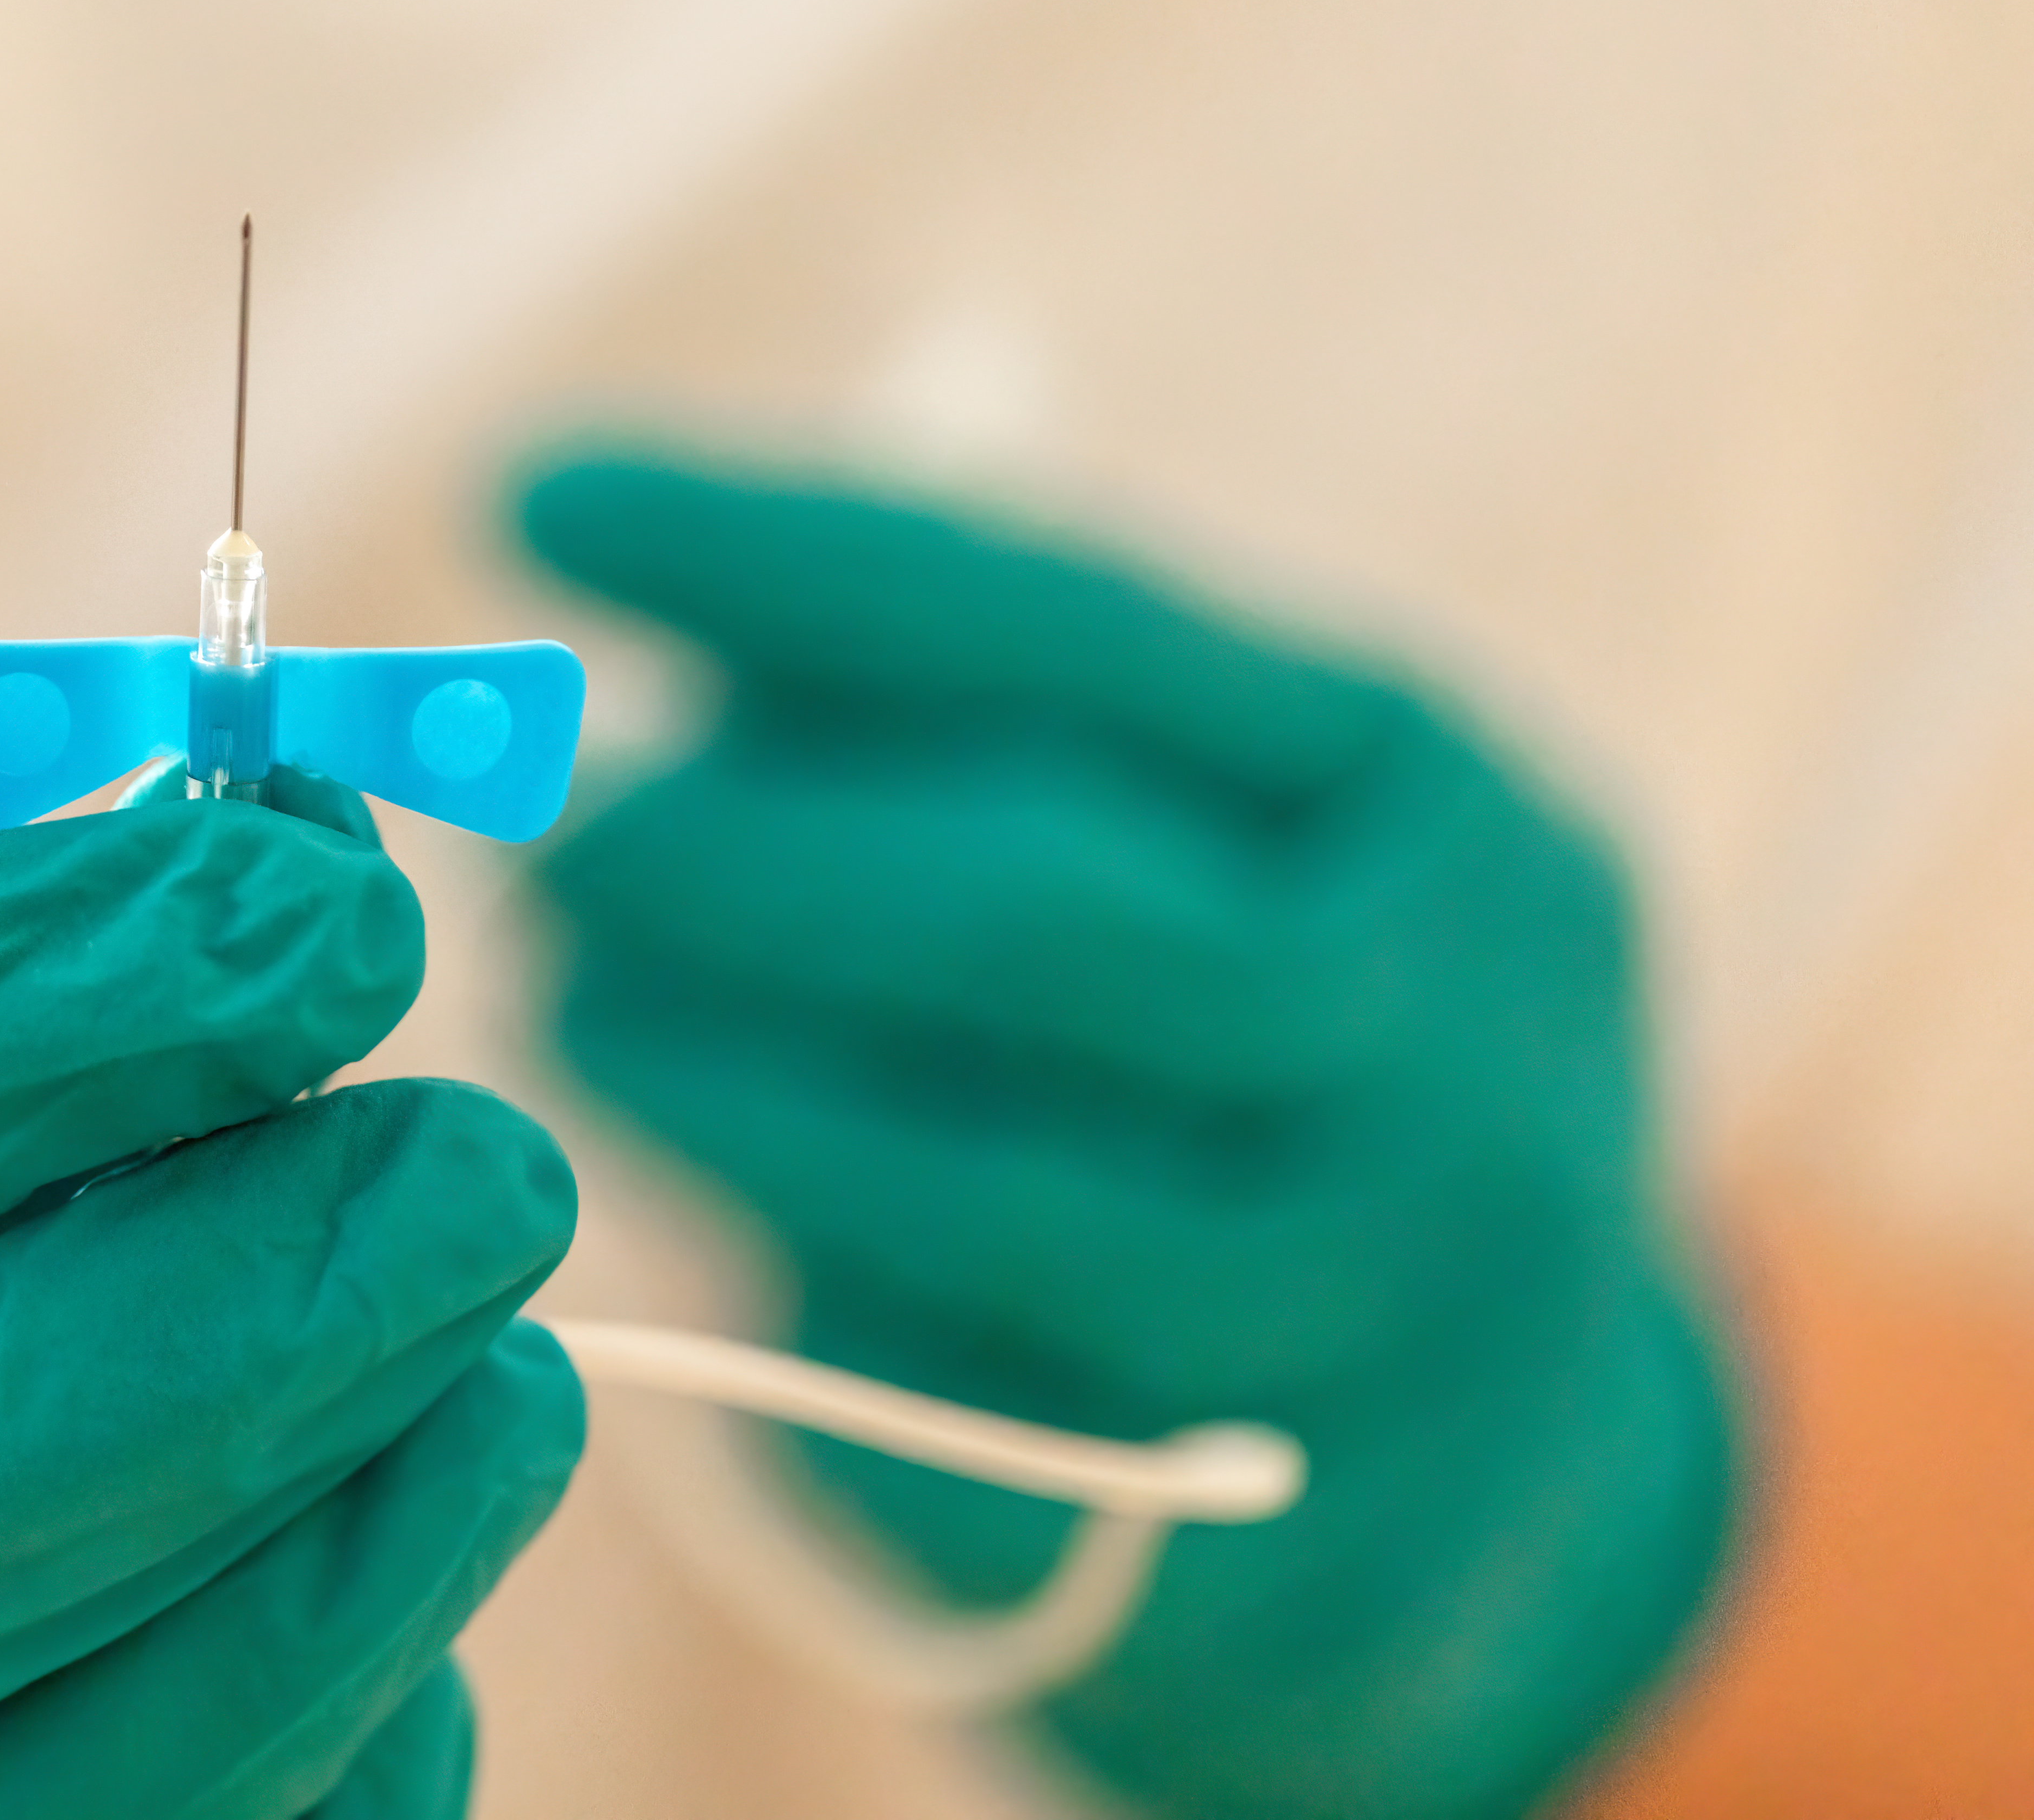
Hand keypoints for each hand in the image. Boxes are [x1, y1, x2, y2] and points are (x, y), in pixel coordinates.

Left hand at [520, 450, 1732, 1819]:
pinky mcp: (1277, 1543)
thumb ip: (925, 695)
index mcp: (1438, 790)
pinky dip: (795, 1290)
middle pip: (1041, 917)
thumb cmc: (1248, 1020)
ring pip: (996, 1192)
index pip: (1082, 621)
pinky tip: (677, 1202)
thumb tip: (582, 560)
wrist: (1499, 1439)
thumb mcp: (1187, 816)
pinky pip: (973, 1410)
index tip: (536, 490)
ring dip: (716, 1081)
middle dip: (736, 857)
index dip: (786, 551)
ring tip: (556, 996)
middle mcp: (1468, 1043)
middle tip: (534, 824)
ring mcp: (1395, 1316)